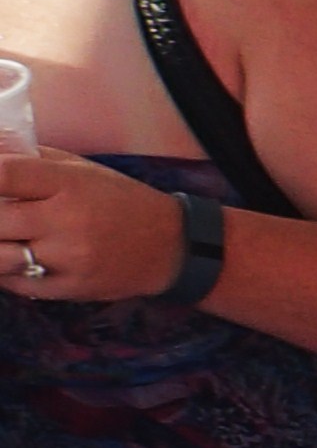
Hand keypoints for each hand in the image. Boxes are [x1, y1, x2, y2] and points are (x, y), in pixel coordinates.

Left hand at [0, 151, 182, 303]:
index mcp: (69, 183)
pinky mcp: (70, 288)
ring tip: (6, 238)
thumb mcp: (82, 169)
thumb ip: (32, 160)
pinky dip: (6, 273)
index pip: (5, 174)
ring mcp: (68, 258)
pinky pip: (16, 284)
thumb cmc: (120, 201)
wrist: (170, 246)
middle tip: (2, 218)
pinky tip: (13, 261)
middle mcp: (67, 221)